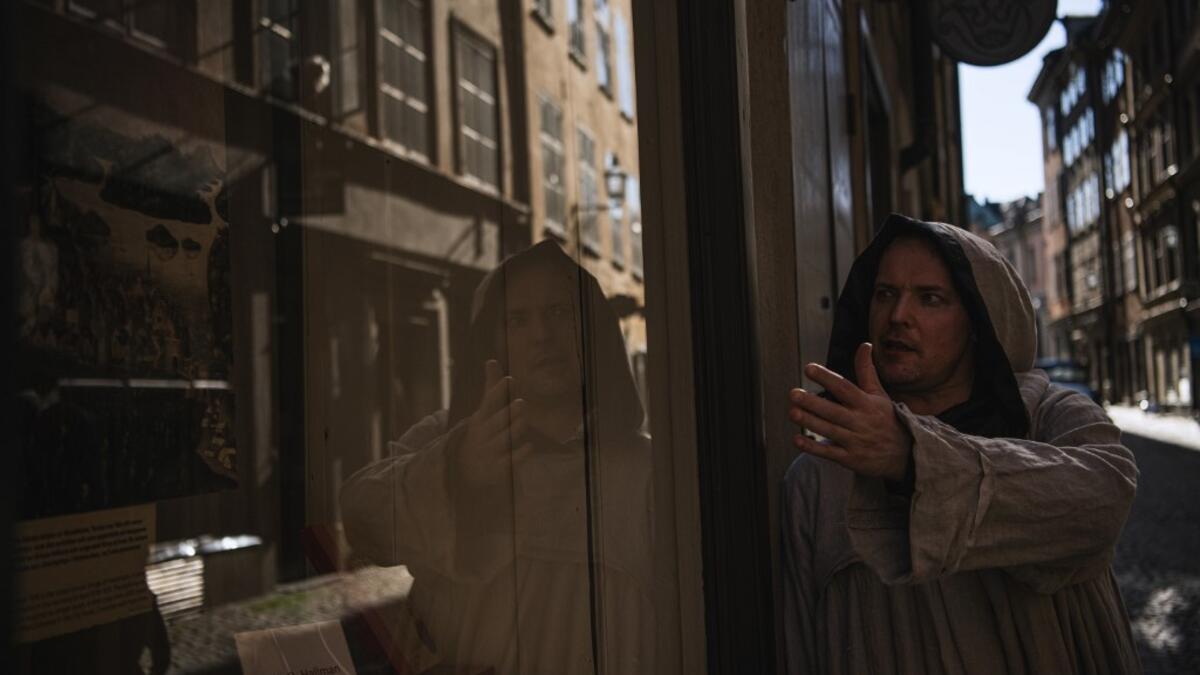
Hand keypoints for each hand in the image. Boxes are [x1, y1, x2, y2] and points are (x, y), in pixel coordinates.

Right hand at [456, 359, 532, 486]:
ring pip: (503, 440)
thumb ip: (491, 388)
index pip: (488, 403)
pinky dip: (520, 455)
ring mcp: (490, 451)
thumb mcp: (484, 412)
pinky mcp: (498, 469)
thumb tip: (492, 361)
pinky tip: (530, 446)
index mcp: (481, 419)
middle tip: (521, 403)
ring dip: (514, 430)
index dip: (498, 392)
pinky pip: (510, 462)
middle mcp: (484, 435)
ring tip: (524, 420)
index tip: (509, 380)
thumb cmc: (482, 432)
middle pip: (496, 423)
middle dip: (508, 413)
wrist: (467, 468)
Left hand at [788, 343, 911, 481]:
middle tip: (793, 393)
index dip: (826, 378)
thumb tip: (864, 345)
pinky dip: (813, 447)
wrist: (906, 455)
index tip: (809, 368)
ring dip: (810, 422)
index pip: (844, 388)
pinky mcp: (851, 459)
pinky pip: (829, 453)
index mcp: (867, 404)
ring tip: (792, 412)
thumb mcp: (879, 395)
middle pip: (834, 411)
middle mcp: (861, 422)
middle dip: (813, 402)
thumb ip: (867, 371)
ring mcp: (856, 441)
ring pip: (830, 431)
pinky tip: (798, 439)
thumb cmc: (887, 420)